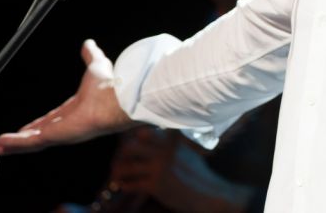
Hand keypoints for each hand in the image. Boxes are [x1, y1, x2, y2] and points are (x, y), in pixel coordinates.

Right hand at [0, 39, 134, 154]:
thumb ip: (90, 56)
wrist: (115, 97)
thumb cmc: (110, 84)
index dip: (39, 124)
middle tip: (7, 143)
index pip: (53, 119)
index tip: (27, 127)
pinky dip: (17, 144)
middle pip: (40, 133)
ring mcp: (62, 132)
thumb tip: (89, 44)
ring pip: (34, 141)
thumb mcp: (95, 65)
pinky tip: (2, 145)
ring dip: (16, 144)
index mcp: (76, 110)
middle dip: (24, 138)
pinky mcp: (56, 136)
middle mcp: (68, 124)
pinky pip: (32, 142)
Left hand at [108, 127, 254, 212]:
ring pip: (126, 166)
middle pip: (130, 145)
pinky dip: (124, 185)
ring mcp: (160, 166)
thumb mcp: (187, 150)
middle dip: (122, 153)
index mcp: (172, 138)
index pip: (144, 132)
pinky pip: (131, 184)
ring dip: (118, 171)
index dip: (133, 138)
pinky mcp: (156, 184)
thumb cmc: (197, 173)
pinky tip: (124, 186)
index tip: (129, 143)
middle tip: (120, 159)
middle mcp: (165, 149)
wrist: (208, 194)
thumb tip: (149, 136)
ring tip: (116, 175)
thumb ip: (171, 142)